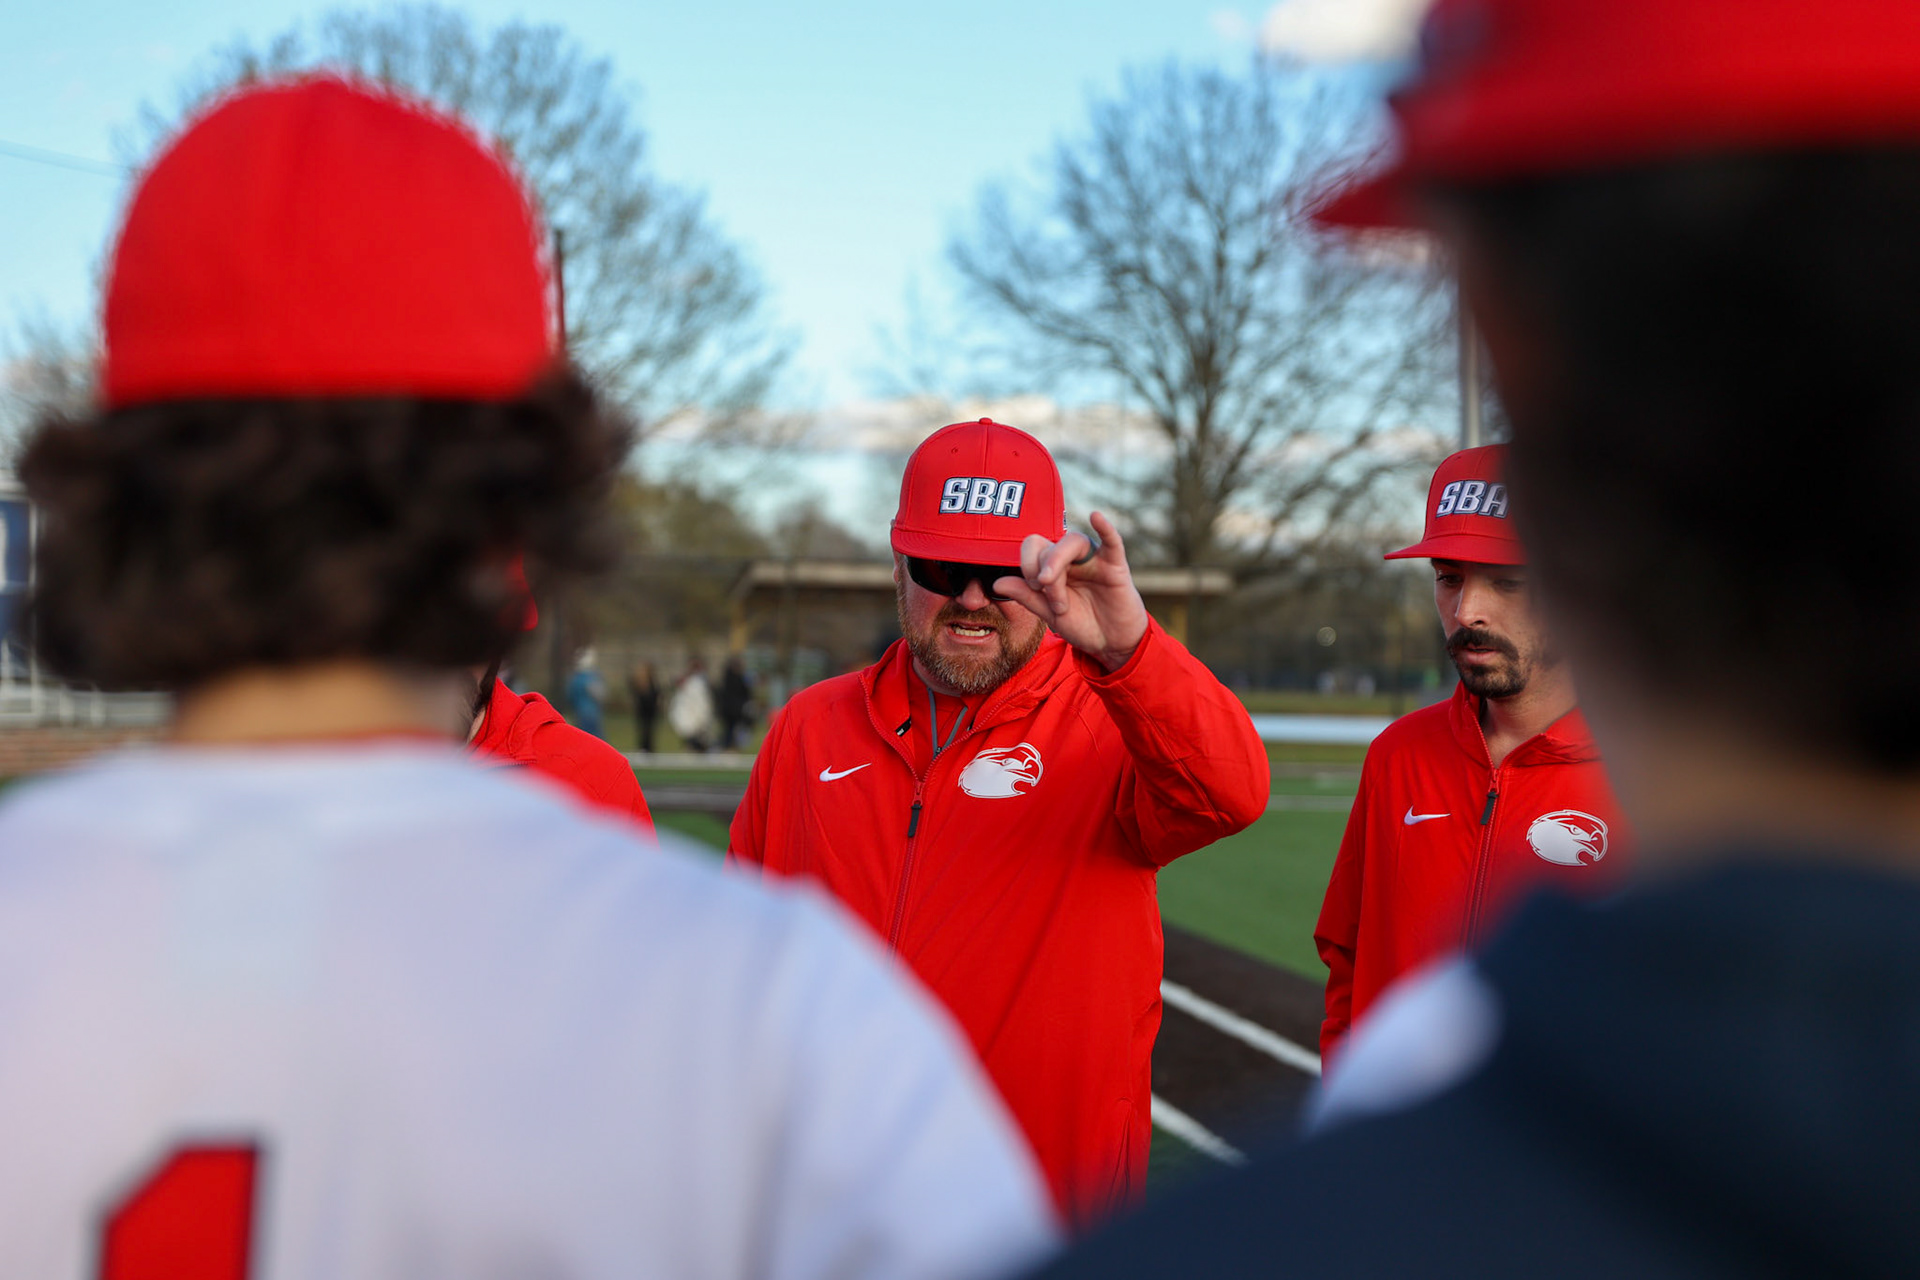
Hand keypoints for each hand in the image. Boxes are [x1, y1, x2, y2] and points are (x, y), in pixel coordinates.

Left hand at [994, 511, 1149, 670]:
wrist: (1110, 642)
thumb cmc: (1081, 623)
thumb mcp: (1048, 612)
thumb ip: (1026, 596)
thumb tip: (997, 583)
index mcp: (1054, 564)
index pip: (1033, 547)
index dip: (1027, 565)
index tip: (1035, 589)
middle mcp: (1072, 556)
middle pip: (1050, 545)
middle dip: (1045, 575)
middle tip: (1055, 603)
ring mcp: (1094, 559)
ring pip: (1073, 541)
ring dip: (1059, 565)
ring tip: (1059, 598)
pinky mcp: (1115, 565)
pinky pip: (1112, 541)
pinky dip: (1105, 528)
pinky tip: (1096, 517)